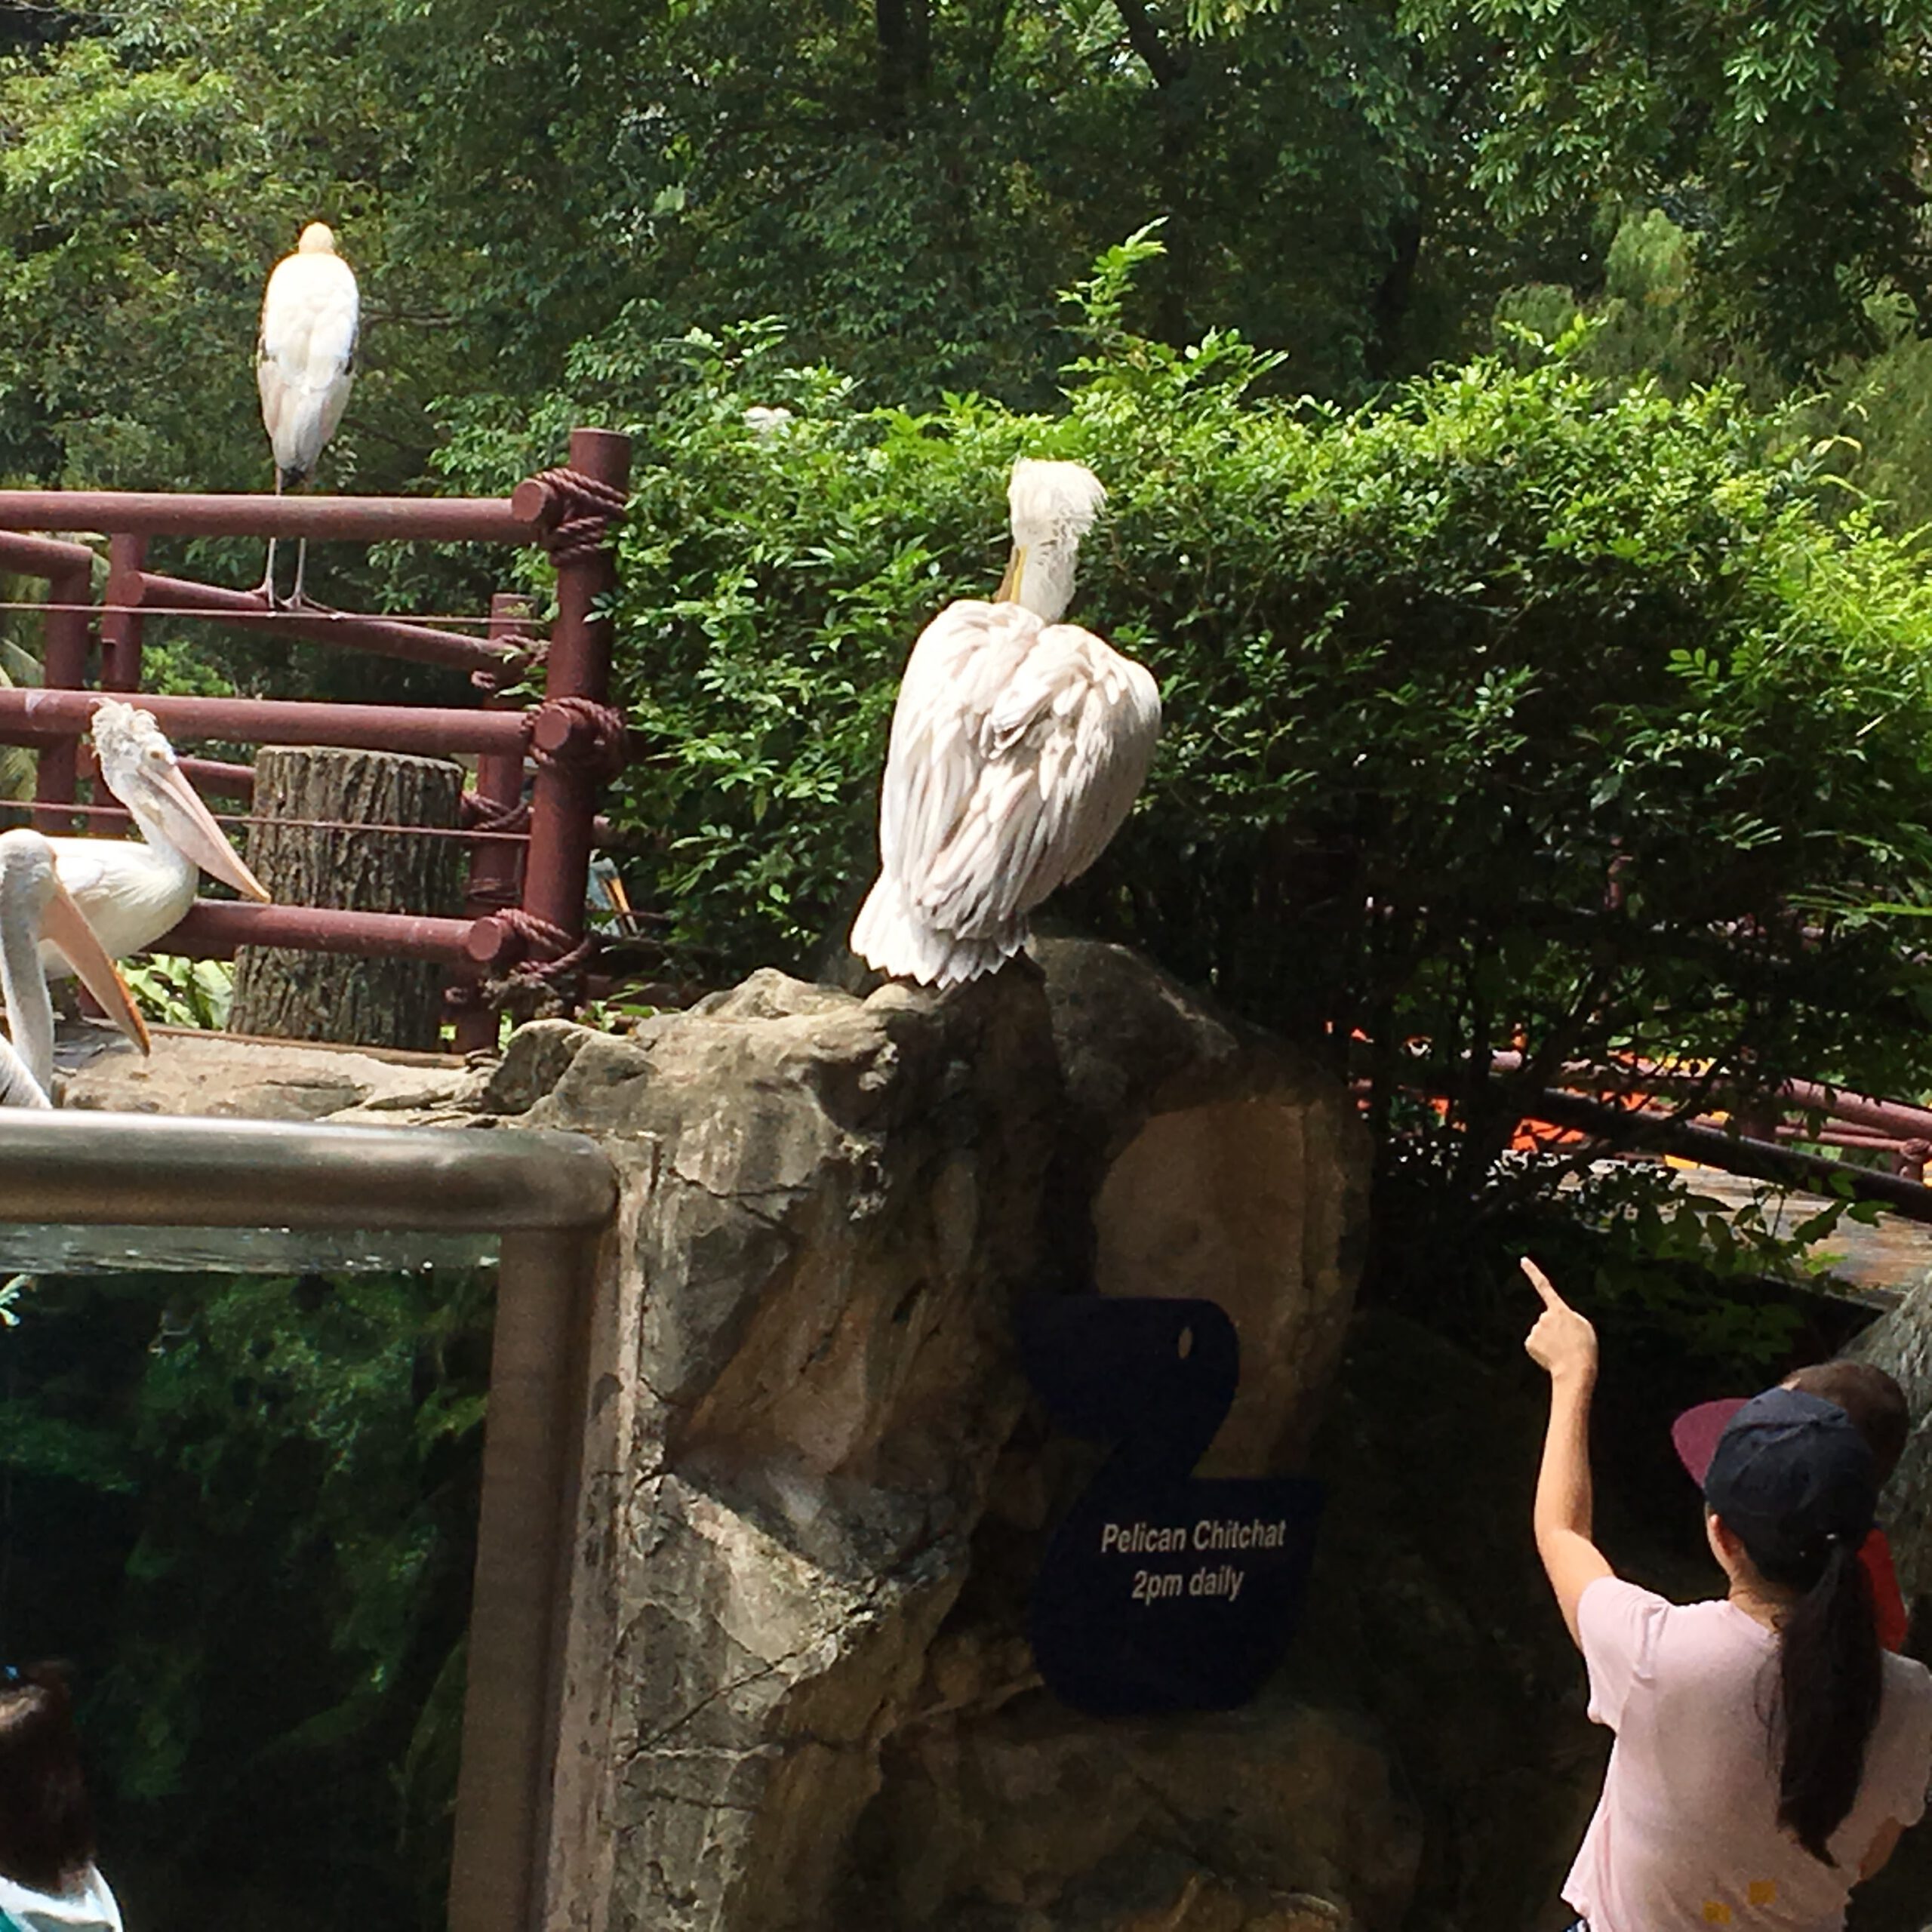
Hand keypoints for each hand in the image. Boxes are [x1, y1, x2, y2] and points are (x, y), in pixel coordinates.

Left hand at [1522, 1258, 1597, 1385]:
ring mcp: (1535, 1329)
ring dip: (1550, 1341)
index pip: (1544, 1286)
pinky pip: (1535, 1345)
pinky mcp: (1529, 1342)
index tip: (1522, 1260)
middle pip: (1547, 1320)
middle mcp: (1544, 1316)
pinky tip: (1551, 1357)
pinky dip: (1542, 1350)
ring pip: (1541, 1334)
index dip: (1533, 1272)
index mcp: (1559, 1309)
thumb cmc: (1584, 1347)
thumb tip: (1554, 1319)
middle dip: (1554, 1330)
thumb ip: (1567, 1317)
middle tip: (1568, 1343)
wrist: (1575, 1369)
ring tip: (1562, 1351)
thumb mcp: (1583, 1325)